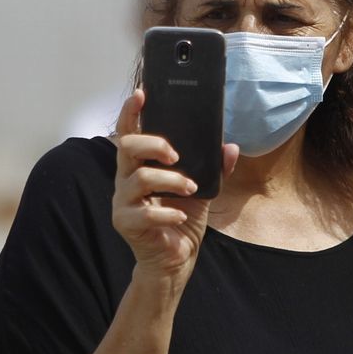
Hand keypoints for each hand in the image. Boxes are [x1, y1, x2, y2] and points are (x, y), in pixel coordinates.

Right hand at [111, 90, 237, 284]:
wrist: (176, 260)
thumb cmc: (184, 219)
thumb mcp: (204, 189)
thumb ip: (215, 168)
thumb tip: (230, 147)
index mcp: (140, 165)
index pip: (129, 132)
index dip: (131, 112)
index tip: (142, 93)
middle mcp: (126, 179)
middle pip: (126, 147)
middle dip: (154, 144)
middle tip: (177, 155)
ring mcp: (122, 202)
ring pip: (139, 179)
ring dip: (171, 180)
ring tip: (191, 188)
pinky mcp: (125, 223)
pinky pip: (144, 213)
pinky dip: (168, 212)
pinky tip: (181, 214)